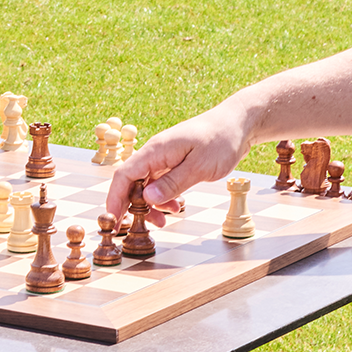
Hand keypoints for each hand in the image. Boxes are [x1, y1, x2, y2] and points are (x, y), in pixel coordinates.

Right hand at [105, 99, 255, 224]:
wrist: (238, 123)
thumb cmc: (221, 139)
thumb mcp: (200, 166)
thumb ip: (173, 183)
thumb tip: (147, 198)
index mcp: (156, 150)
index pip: (124, 175)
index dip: (115, 198)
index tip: (113, 219)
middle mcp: (155, 153)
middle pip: (131, 181)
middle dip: (130, 206)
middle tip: (135, 228)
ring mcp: (164, 158)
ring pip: (145, 184)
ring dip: (149, 205)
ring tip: (163, 221)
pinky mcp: (174, 162)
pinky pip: (159, 182)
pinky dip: (162, 198)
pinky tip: (174, 207)